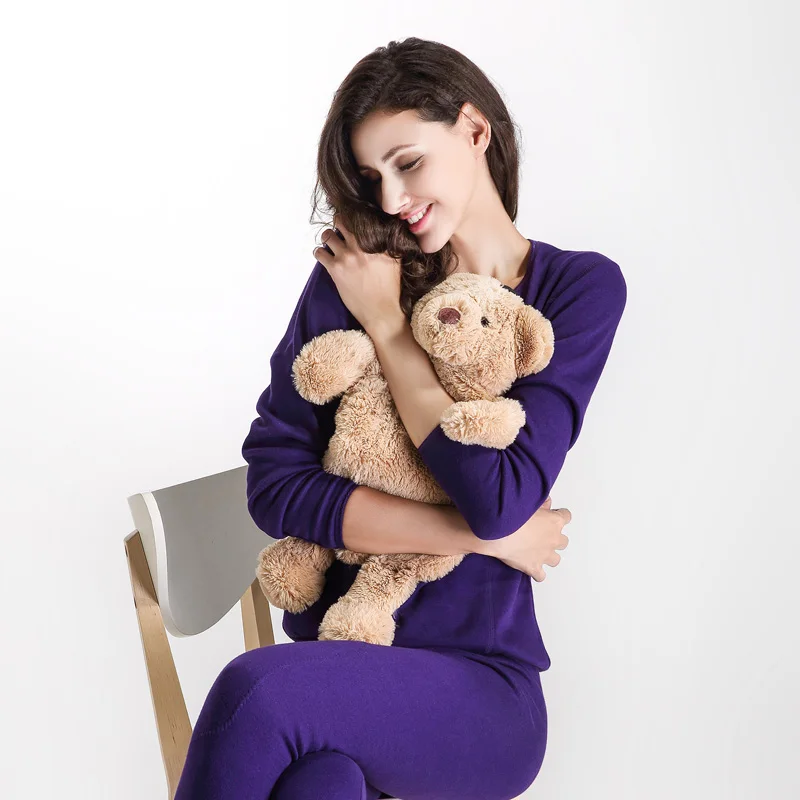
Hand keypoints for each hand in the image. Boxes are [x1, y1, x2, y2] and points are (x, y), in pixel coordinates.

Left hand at [313, 213, 404, 334]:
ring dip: (328, 238)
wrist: (381, 310)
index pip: (358, 218)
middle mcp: (360, 245)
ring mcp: (346, 257)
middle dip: (338, 224)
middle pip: (340, 221)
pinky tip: (326, 257)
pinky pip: (319, 252)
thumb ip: (390, 242)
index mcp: (375, 241)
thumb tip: (388, 228)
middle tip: (339, 231)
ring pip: (327, 235)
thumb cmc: (390, 287)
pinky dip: (320, 253)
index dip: (351, 216)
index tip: (349, 219)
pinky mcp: (335, 269)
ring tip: (332, 244)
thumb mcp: (395, 260)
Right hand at [483, 497, 570, 580]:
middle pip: (563, 541)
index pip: (566, 516)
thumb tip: (547, 503)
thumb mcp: (528, 502)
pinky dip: (537, 573)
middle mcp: (554, 539)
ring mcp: (545, 555)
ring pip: (555, 559)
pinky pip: (541, 576)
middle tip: (541, 534)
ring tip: (537, 552)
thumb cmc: (512, 515)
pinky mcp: (533, 568)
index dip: (558, 516)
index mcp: (555, 521)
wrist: (498, 531)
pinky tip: (530, 567)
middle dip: (554, 538)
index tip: (551, 515)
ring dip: (548, 556)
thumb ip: (541, 503)